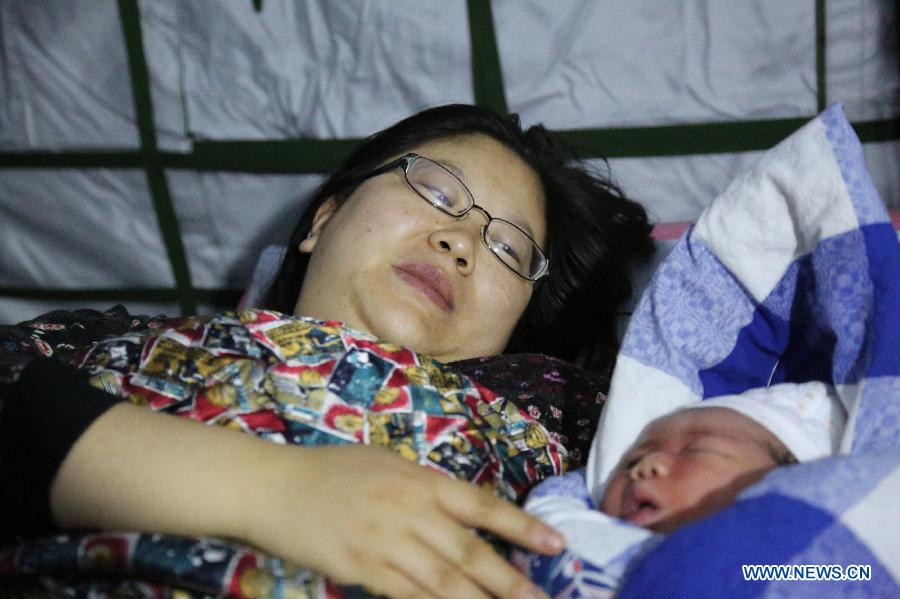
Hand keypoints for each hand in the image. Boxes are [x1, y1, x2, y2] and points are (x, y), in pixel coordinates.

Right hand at [241, 444, 562, 598]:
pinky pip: (408, 598)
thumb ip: (424, 488)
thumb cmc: (331, 470)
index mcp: (419, 479)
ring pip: (444, 584)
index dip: (521, 526)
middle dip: (511, 582)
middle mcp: (409, 512)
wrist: (273, 486)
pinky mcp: (361, 572)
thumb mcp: (385, 463)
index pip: (481, 505)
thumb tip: (463, 515)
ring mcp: (385, 545)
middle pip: (469, 553)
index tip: (556, 544)